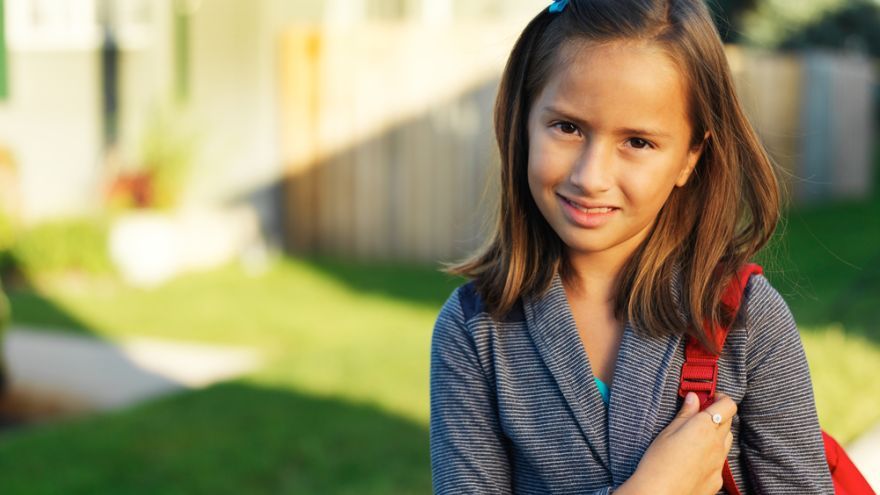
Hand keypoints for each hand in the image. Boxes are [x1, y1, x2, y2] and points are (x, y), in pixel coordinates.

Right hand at [616, 392, 736, 494]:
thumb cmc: (658, 463)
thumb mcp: (667, 432)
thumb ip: (685, 414)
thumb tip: (694, 398)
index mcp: (704, 427)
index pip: (728, 405)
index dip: (719, 398)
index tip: (706, 398)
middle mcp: (717, 444)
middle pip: (728, 421)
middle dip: (716, 414)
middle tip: (697, 415)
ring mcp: (719, 463)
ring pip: (726, 441)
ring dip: (716, 433)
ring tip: (695, 437)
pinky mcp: (717, 478)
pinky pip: (720, 460)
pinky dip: (712, 454)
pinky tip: (693, 458)